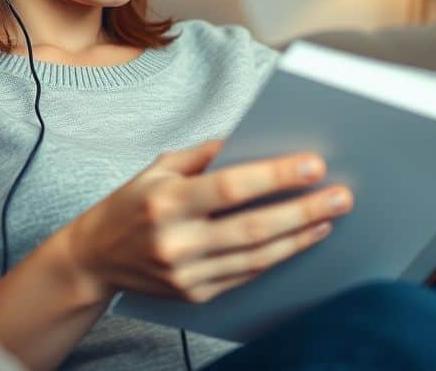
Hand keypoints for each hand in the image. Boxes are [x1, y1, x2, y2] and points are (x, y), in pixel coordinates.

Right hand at [59, 138, 353, 302]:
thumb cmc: (132, 203)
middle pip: (252, 227)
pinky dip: (277, 256)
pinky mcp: (194, 295)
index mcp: (165, 200)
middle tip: (341, 195)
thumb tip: (257, 140)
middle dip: (303, 211)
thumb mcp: (160, 167)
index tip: (314, 165)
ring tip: (330, 217)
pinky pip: (246, 274)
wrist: (94, 258)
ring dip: (299, 237)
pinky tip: (301, 239)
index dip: (275, 177)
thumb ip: (206, 154)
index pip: (231, 188)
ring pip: (256, 256)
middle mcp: (175, 241)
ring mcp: (185, 274)